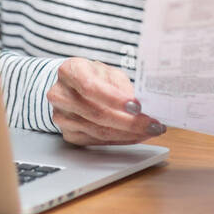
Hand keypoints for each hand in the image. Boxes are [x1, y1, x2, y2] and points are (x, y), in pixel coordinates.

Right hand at [47, 57, 166, 145]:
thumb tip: (136, 107)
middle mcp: (61, 95)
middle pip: (97, 114)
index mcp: (69, 71)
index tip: (137, 107)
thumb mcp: (108, 71)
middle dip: (130, 122)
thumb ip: (120, 85)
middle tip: (152, 124)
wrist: (72, 86)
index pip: (90, 87)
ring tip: (149, 130)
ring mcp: (62, 117)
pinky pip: (98, 141)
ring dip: (129, 134)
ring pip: (99, 131)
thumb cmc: (93, 76)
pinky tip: (134, 136)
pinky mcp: (68, 134)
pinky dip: (120, 140)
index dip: (114, 99)